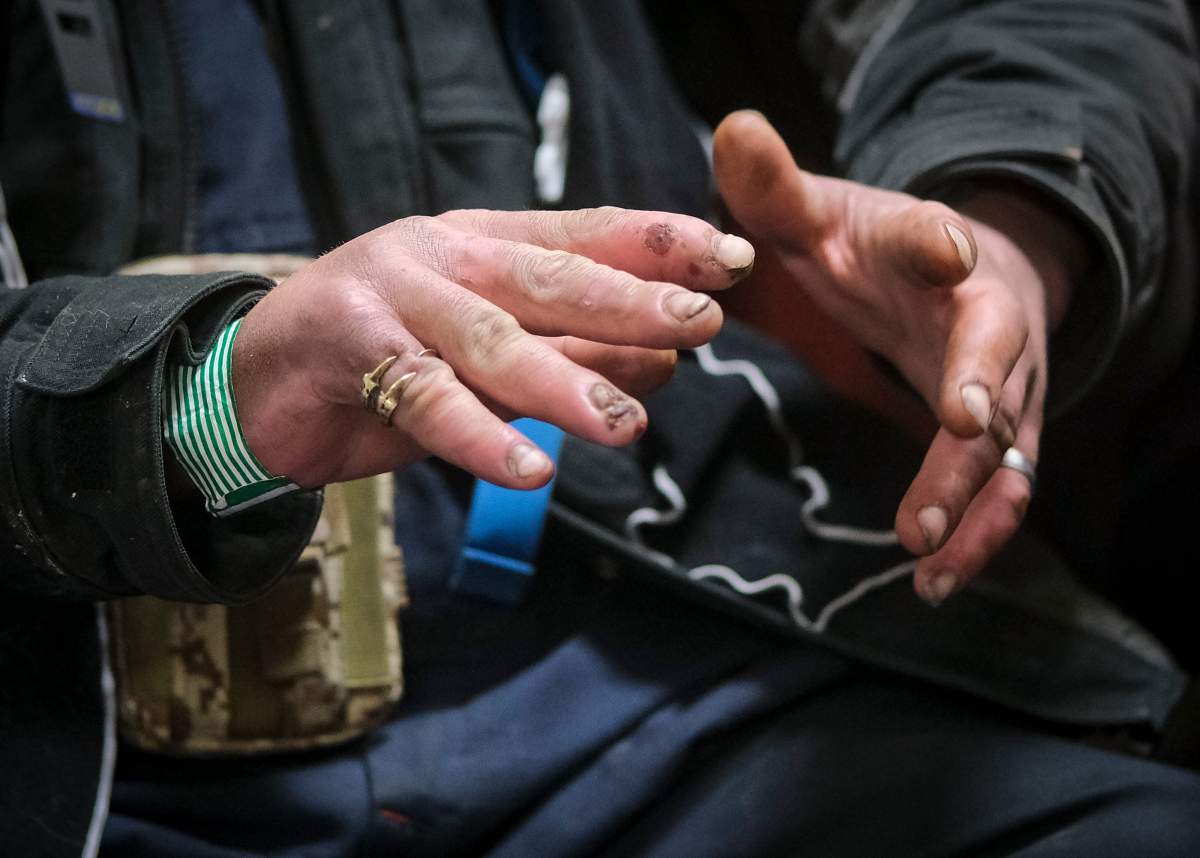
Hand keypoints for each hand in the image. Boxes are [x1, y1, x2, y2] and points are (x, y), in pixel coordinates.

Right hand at [232, 207, 754, 488]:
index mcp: (484, 241)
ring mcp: (397, 298)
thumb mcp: (491, 353)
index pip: (585, 233)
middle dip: (630, 300)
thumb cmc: (389, 359)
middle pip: (550, 276)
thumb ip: (571, 350)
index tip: (732, 258)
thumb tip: (668, 362)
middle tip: (702, 320)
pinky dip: (481, 438)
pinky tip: (531, 470)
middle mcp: (445, 255)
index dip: (659, 243)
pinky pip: (428, 403)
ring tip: (627, 423)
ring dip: (566, 380)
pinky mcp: (354, 353)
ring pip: (494, 340)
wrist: (262, 379)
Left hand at [714, 111, 1080, 602]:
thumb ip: (773, 187)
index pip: (944, 240)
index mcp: (935, 252)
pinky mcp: (997, 437)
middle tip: (944, 451)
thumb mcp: (821, 214)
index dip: (942, 245)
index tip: (943, 253)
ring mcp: (1002, 385)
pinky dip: (975, 534)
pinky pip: (1000, 492)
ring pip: (1010, 448)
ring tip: (927, 552)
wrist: (951, 270)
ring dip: (975, 501)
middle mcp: (986, 320)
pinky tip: (932, 578)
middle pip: (995, 364)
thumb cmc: (876, 246)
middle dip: (973, 411)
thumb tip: (730, 127)